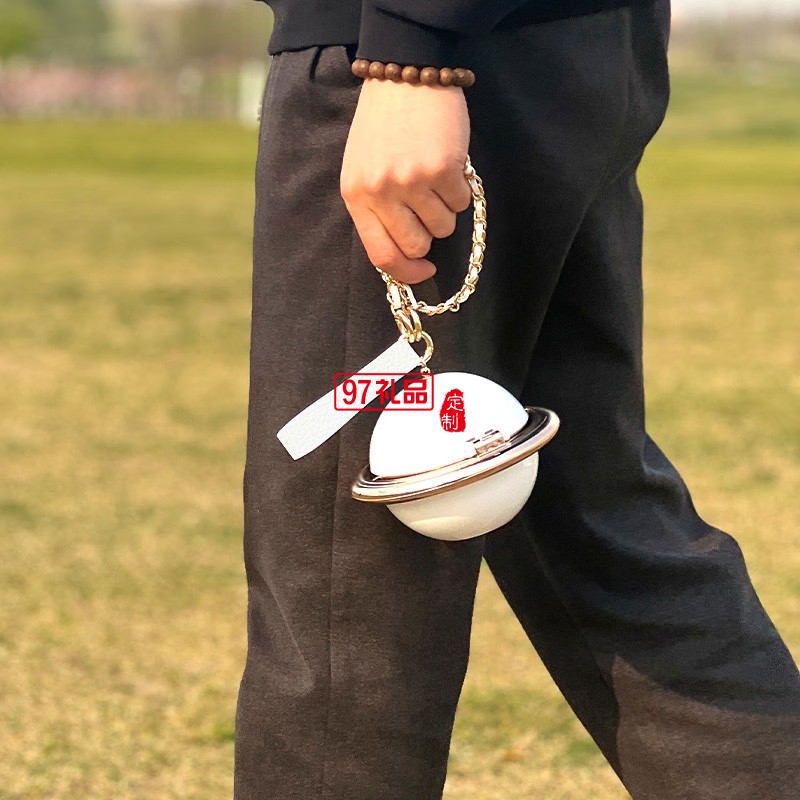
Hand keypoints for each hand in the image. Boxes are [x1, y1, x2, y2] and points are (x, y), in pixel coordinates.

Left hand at [340, 77, 471, 284]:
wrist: (404, 72)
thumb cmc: (384, 124)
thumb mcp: (363, 169)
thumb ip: (377, 209)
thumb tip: (406, 253)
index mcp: (356, 195)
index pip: (381, 255)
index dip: (407, 272)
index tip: (424, 271)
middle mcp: (381, 192)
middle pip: (417, 245)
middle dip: (429, 234)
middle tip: (429, 207)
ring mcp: (411, 181)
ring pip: (443, 226)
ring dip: (446, 208)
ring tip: (435, 177)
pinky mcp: (441, 168)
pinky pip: (462, 202)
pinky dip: (460, 189)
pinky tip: (448, 163)